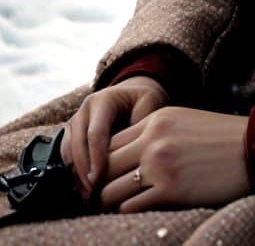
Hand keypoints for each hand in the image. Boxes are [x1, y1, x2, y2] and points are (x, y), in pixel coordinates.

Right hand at [61, 77, 168, 201]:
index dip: (96, 159)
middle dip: (83, 171)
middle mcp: (86, 110)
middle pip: (77, 144)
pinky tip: (85, 190)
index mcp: (104, 100)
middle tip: (92, 195)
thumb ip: (140, 129)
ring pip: (68, 151)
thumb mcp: (149, 106)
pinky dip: (73, 173)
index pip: (95, 133)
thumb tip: (130, 157)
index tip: (99, 181)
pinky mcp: (72, 134)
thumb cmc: (145, 103)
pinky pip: (66, 155)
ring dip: (76, 175)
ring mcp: (76, 121)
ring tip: (89, 197)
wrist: (134, 95)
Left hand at [100, 107, 249, 212]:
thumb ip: (154, 134)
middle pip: (104, 166)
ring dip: (110, 203)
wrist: (254, 148)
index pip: (109, 142)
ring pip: (111, 190)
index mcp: (156, 120)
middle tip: (98, 198)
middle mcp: (153, 140)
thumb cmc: (220, 137)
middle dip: (98, 184)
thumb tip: (127, 158)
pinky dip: (128, 212)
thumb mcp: (183, 122)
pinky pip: (131, 208)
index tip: (101, 177)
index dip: (101, 163)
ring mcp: (160, 166)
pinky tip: (138, 211)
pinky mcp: (170, 191)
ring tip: (114, 209)